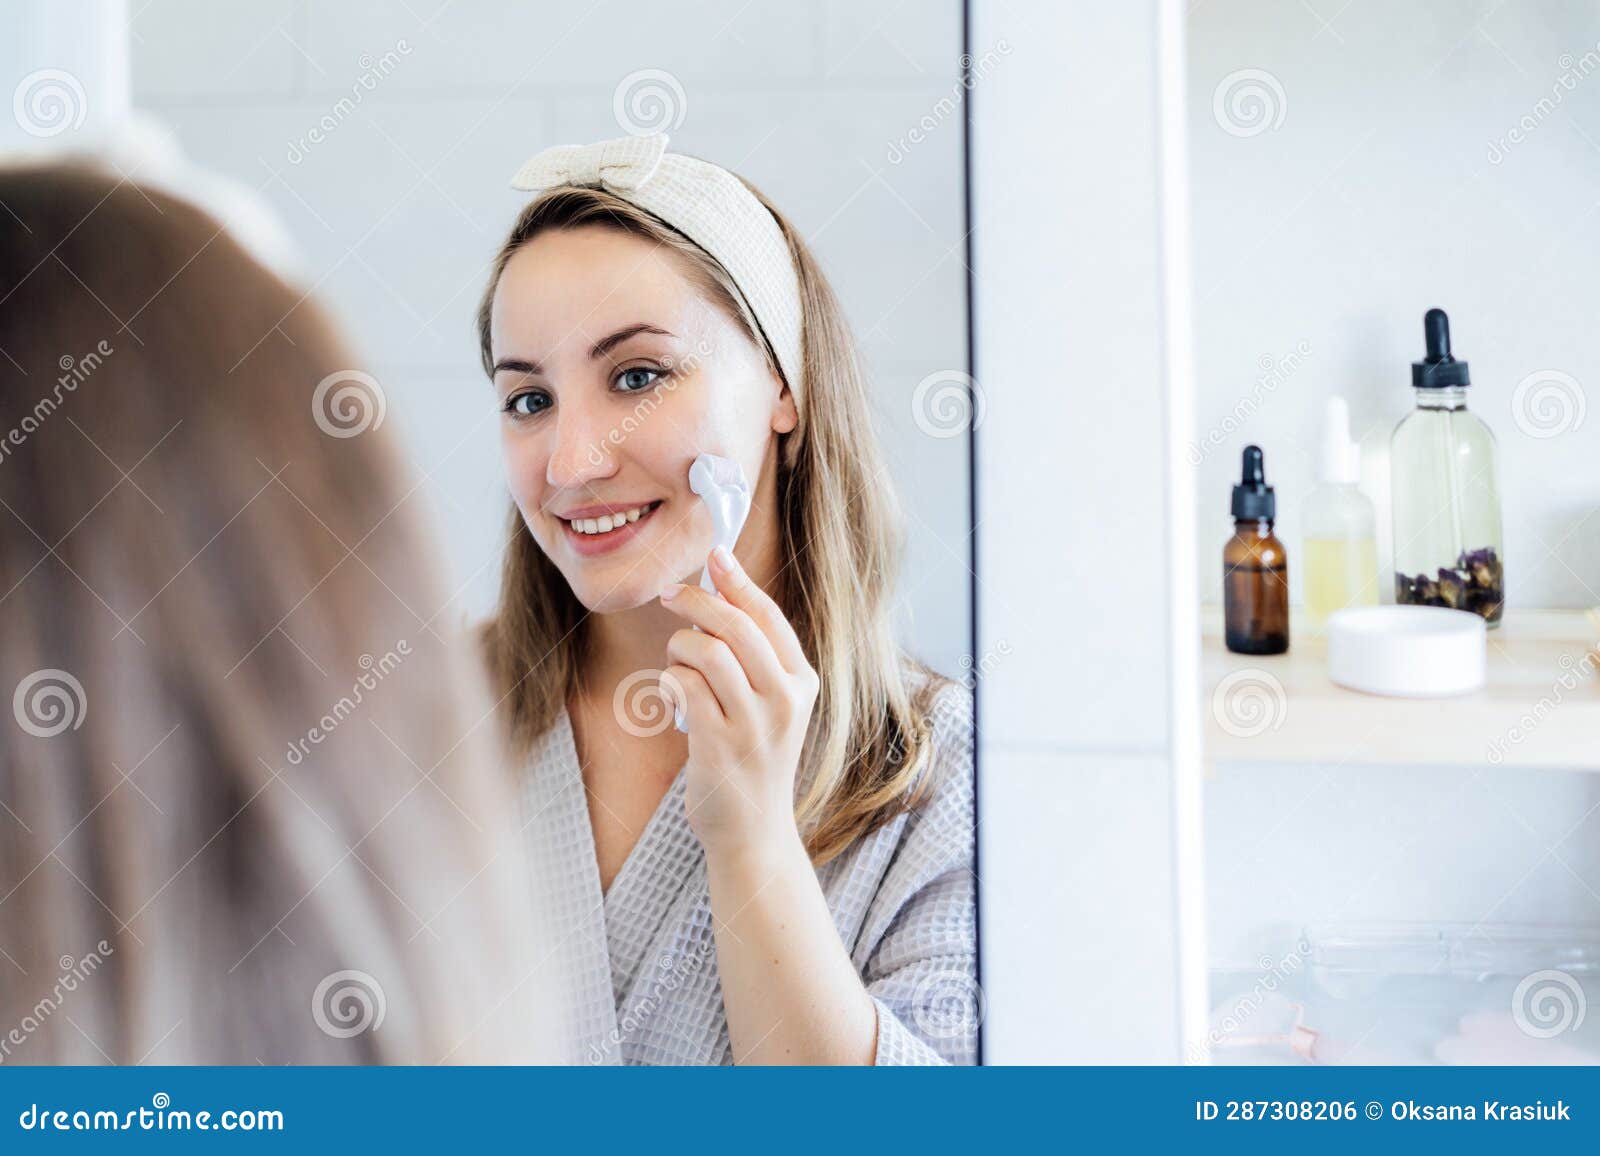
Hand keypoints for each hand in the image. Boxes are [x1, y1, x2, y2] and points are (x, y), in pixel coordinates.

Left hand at [658, 546, 819, 856]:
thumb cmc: (753, 759)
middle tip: (670, 595)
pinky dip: (669, 683)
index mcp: (802, 683)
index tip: (714, 554)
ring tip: (676, 665)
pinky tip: (672, 698)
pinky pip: (683, 688)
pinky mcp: (720, 747)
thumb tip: (718, 593)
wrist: (753, 831)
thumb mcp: (770, 705)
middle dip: (697, 601)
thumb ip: (753, 658)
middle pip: (737, 626)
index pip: (769, 617)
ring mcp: (754, 725)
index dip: (738, 581)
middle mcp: (785, 701)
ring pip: (707, 652)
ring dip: (679, 649)